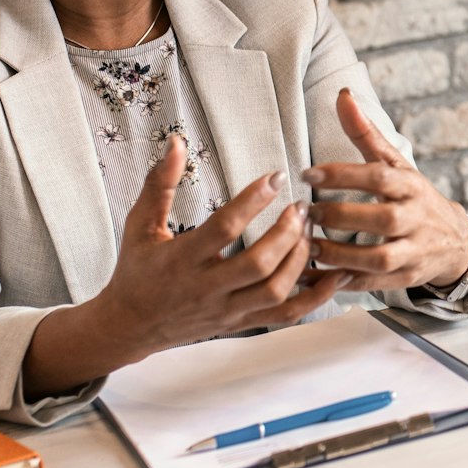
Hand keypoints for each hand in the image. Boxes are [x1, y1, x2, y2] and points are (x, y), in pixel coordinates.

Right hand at [99, 139, 348, 354]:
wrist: (131, 325)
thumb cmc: (137, 270)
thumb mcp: (140, 224)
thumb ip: (159, 183)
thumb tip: (176, 142)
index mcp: (182, 259)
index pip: (223, 228)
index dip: (252, 200)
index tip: (275, 176)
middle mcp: (207, 288)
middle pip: (257, 263)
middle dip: (286, 232)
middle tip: (301, 206)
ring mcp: (227, 310)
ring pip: (274, 291)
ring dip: (299, 259)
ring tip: (308, 230)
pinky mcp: (241, 323)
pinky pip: (285, 316)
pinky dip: (316, 298)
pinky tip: (336, 276)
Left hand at [305, 89, 467, 292]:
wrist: (454, 243)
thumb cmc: (413, 198)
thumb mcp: (395, 165)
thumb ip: (365, 133)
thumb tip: (343, 95)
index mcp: (411, 186)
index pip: (379, 176)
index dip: (344, 175)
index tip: (308, 173)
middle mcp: (416, 218)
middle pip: (383, 218)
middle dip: (342, 217)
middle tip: (306, 213)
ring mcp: (413, 252)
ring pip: (379, 258)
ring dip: (341, 255)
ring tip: (308, 246)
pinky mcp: (405, 279)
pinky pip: (373, 284)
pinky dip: (344, 283)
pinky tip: (316, 277)